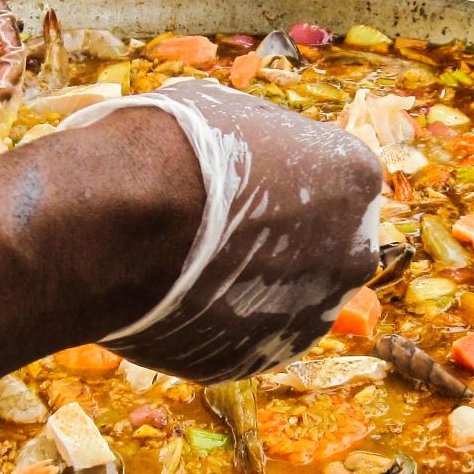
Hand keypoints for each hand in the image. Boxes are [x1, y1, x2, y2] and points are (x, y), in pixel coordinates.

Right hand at [61, 79, 384, 381]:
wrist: (118, 220)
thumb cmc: (171, 147)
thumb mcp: (233, 112)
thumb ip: (268, 145)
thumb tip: (262, 156)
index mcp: (354, 180)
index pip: (335, 178)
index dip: (284, 176)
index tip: (245, 179)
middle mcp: (348, 257)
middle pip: (322, 247)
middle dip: (280, 239)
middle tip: (220, 227)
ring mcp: (305, 318)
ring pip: (283, 300)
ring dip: (248, 287)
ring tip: (184, 264)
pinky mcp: (253, 360)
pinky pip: (236, 337)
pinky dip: (209, 321)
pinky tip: (167, 296)